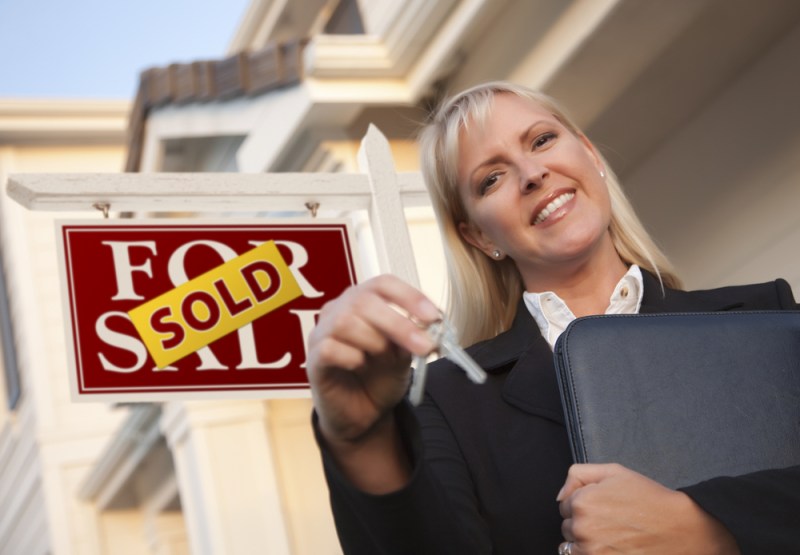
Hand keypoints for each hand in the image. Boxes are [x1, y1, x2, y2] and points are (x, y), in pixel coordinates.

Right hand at [307, 275, 438, 457]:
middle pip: (364, 301)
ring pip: (345, 322)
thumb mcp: (403, 355)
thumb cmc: (380, 377)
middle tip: (423, 346)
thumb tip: (428, 328)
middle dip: (399, 325)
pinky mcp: (314, 358)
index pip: (383, 284)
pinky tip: (359, 367)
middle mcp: (339, 310)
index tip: (432, 316)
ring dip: (375, 342)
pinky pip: (330, 348)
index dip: (409, 296)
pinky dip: (352, 358)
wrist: (363, 414)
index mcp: (364, 300)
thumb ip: (411, 338)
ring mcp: (322, 332)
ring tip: (384, 360)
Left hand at [557, 463, 739, 554]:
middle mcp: (582, 528)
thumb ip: (578, 475)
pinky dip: (592, 553)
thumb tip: (561, 494)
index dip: (584, 502)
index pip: (565, 504)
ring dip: (586, 541)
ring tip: (612, 534)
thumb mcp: (614, 472)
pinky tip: (612, 546)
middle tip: (610, 519)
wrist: (679, 529)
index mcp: (582, 501)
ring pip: (572, 545)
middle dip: (583, 521)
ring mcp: (591, 551)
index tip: (603, 504)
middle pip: (567, 525)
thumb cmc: (648, 499)